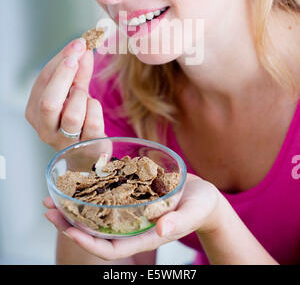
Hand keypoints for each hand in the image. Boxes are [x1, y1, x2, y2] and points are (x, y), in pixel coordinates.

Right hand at [25, 38, 104, 150]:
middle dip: (64, 75)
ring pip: (72, 115)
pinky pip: (92, 123)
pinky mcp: (86, 147)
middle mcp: (45, 129)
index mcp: (35, 112)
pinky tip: (93, 108)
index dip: (61, 60)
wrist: (88, 151)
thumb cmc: (78, 118)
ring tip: (84, 93)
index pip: (43, 81)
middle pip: (49, 102)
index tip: (79, 43)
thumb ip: (78, 70)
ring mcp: (64, 142)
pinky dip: (95, 109)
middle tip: (78, 57)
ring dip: (82, 97)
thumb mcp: (74, 91)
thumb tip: (83, 46)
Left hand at [43, 173, 221, 260]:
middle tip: (48, 209)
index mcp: (146, 234)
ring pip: (98, 216)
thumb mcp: (194, 211)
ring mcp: (131, 213)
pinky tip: (78, 183)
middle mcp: (134, 226)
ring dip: (74, 208)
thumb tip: (162, 229)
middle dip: (71, 224)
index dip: (90, 242)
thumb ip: (180, 221)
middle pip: (97, 232)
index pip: (112, 247)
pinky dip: (91, 194)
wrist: (204, 196)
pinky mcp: (132, 198)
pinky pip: (107, 199)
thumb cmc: (201, 205)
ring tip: (53, 197)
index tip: (70, 232)